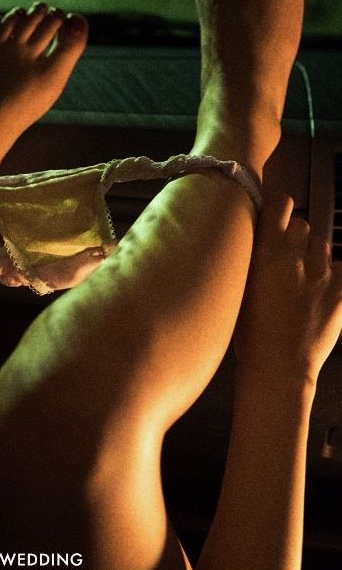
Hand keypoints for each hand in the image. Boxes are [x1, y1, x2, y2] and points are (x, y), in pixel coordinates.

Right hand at [234, 193, 341, 386]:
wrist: (277, 366)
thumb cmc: (250, 332)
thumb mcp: (237, 287)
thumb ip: (249, 258)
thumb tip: (254, 239)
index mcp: (264, 250)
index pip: (281, 204)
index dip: (280, 208)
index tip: (276, 217)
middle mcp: (294, 255)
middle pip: (303, 224)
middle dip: (296, 237)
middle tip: (287, 259)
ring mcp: (321, 272)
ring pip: (322, 245)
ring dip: (314, 255)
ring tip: (303, 279)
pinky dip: (335, 275)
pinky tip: (324, 291)